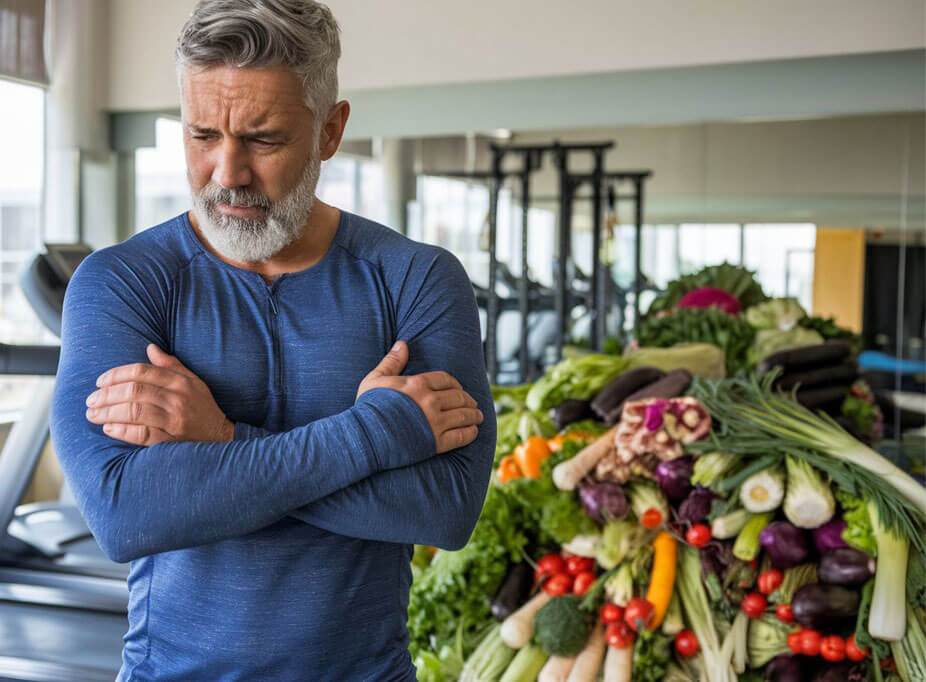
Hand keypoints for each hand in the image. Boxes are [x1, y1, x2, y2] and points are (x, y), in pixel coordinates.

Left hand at [85, 344, 233, 445]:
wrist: (221, 436)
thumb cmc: (202, 406)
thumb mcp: (192, 381)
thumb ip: (170, 365)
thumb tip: (150, 348)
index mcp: (181, 382)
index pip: (143, 371)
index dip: (117, 374)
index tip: (100, 381)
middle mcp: (178, 399)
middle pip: (135, 391)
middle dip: (107, 394)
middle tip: (91, 400)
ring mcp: (175, 421)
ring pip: (135, 411)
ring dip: (108, 412)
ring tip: (92, 414)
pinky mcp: (172, 441)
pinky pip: (142, 434)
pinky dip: (122, 431)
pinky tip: (109, 428)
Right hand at [357, 341, 482, 453]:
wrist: (364, 437)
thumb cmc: (367, 408)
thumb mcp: (375, 380)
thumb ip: (392, 362)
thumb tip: (402, 344)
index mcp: (418, 384)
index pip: (447, 380)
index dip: (455, 384)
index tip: (459, 389)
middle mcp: (431, 401)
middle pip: (459, 397)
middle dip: (469, 400)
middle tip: (473, 404)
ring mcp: (435, 422)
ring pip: (464, 416)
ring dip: (475, 415)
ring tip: (479, 416)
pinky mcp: (436, 443)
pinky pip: (461, 436)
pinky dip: (471, 433)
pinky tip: (474, 432)